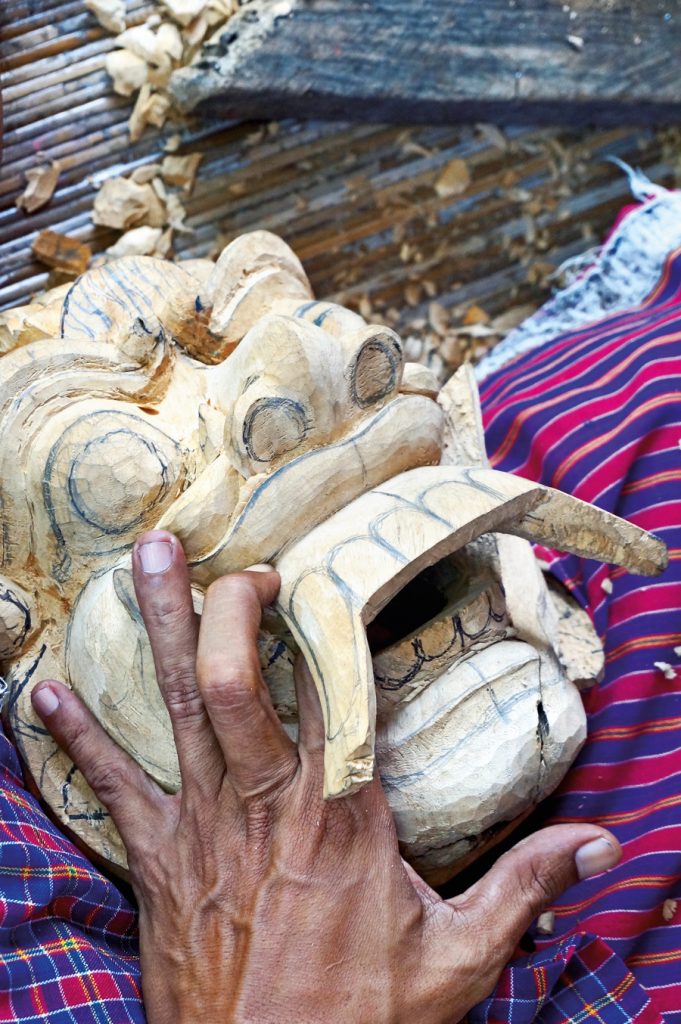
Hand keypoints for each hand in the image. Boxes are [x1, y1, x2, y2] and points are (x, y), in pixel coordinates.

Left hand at [31, 530, 620, 1023]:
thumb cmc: (359, 1023)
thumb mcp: (459, 959)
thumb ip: (524, 887)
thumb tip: (601, 844)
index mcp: (343, 814)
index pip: (337, 692)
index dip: (326, 624)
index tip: (317, 572)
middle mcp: (268, 802)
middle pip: (236, 680)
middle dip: (221, 605)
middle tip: (209, 550)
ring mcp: (204, 826)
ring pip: (175, 708)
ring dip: (157, 631)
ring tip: (138, 563)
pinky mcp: (160, 860)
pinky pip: (112, 785)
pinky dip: (77, 738)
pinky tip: (42, 697)